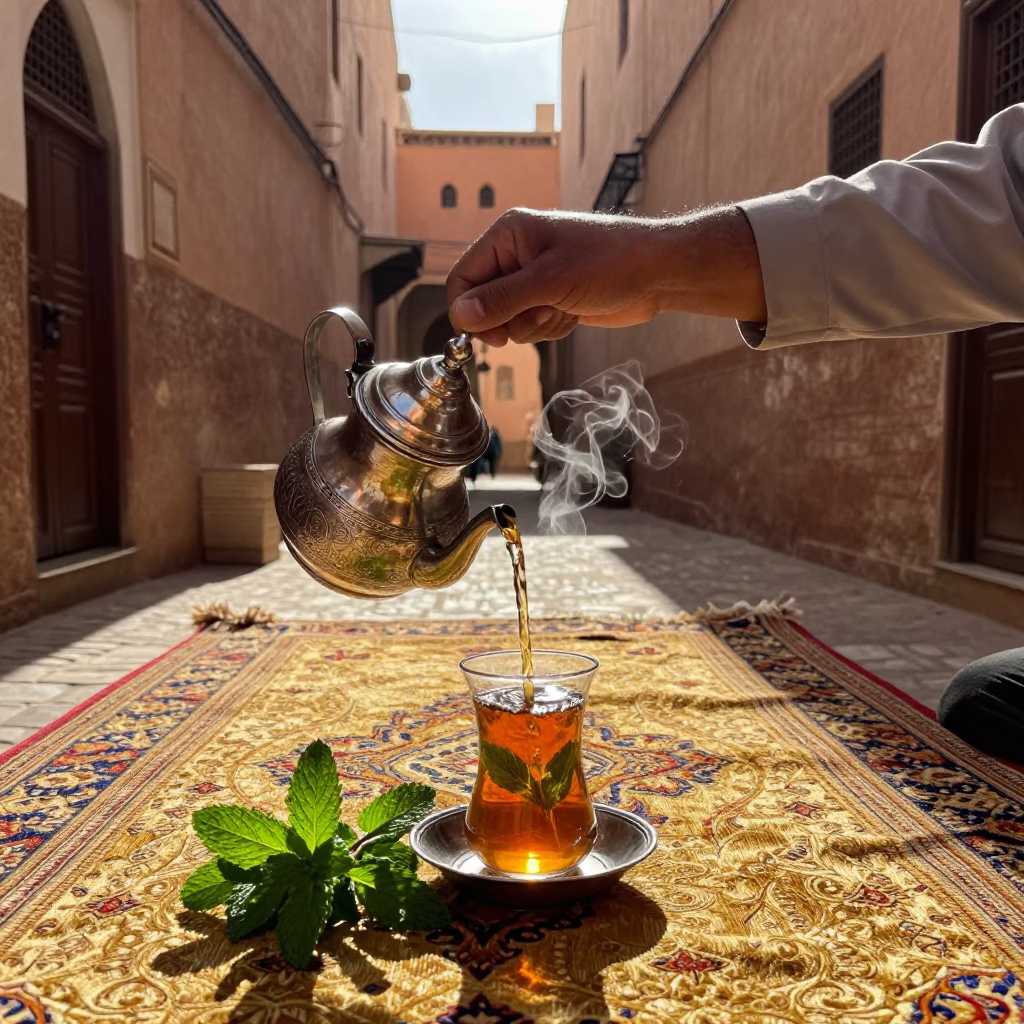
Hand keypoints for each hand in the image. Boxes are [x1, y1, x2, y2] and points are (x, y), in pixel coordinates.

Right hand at [446, 209, 670, 346]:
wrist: (657, 273)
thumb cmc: (610, 261)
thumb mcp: (550, 281)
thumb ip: (502, 299)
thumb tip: (462, 316)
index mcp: (508, 236)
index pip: (463, 278)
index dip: (469, 311)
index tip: (490, 334)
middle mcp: (516, 256)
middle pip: (484, 304)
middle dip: (512, 319)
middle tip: (540, 314)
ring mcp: (535, 280)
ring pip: (509, 321)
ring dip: (535, 326)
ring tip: (563, 308)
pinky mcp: (551, 300)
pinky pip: (532, 327)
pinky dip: (550, 328)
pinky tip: (573, 314)